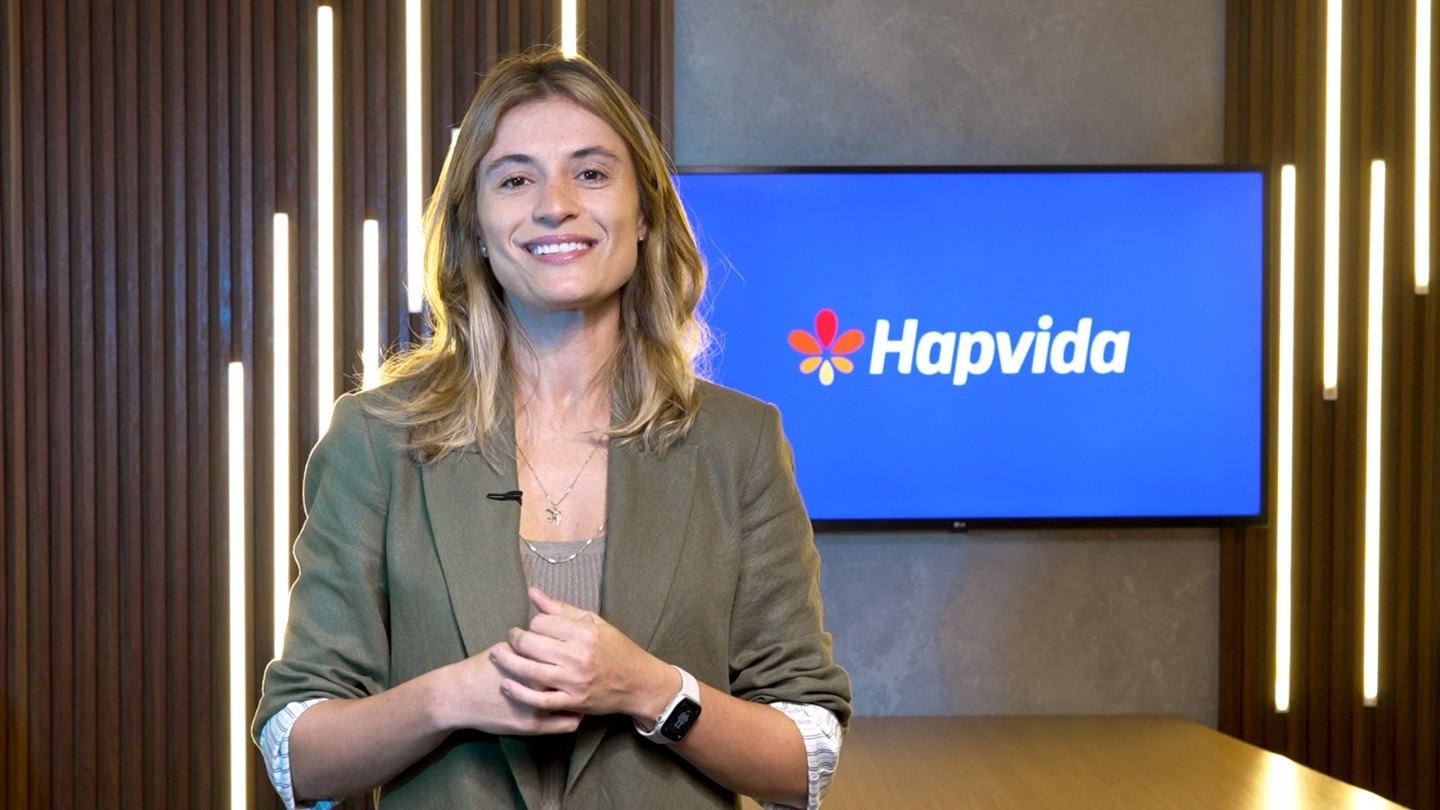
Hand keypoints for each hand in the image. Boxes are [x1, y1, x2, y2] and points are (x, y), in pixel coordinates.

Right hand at [438, 641, 582, 735]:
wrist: (458, 695)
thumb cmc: (484, 667)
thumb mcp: (510, 647)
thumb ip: (533, 638)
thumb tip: (554, 622)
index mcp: (535, 660)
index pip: (571, 653)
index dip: (583, 649)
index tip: (589, 646)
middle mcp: (539, 683)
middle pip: (577, 677)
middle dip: (590, 673)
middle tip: (596, 667)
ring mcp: (538, 707)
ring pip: (577, 704)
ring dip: (586, 697)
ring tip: (589, 688)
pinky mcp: (533, 726)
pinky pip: (567, 725)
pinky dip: (576, 717)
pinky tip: (577, 710)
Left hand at [491, 587, 674, 721]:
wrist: (638, 683)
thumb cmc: (617, 650)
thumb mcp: (595, 623)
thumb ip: (562, 609)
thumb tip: (533, 592)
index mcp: (585, 633)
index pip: (542, 623)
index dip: (533, 623)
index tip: (533, 627)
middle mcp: (578, 656)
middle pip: (531, 644)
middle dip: (515, 639)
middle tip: (510, 637)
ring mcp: (575, 682)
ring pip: (530, 671)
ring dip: (508, 662)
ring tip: (497, 655)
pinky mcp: (573, 703)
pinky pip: (539, 700)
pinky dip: (519, 693)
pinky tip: (506, 685)